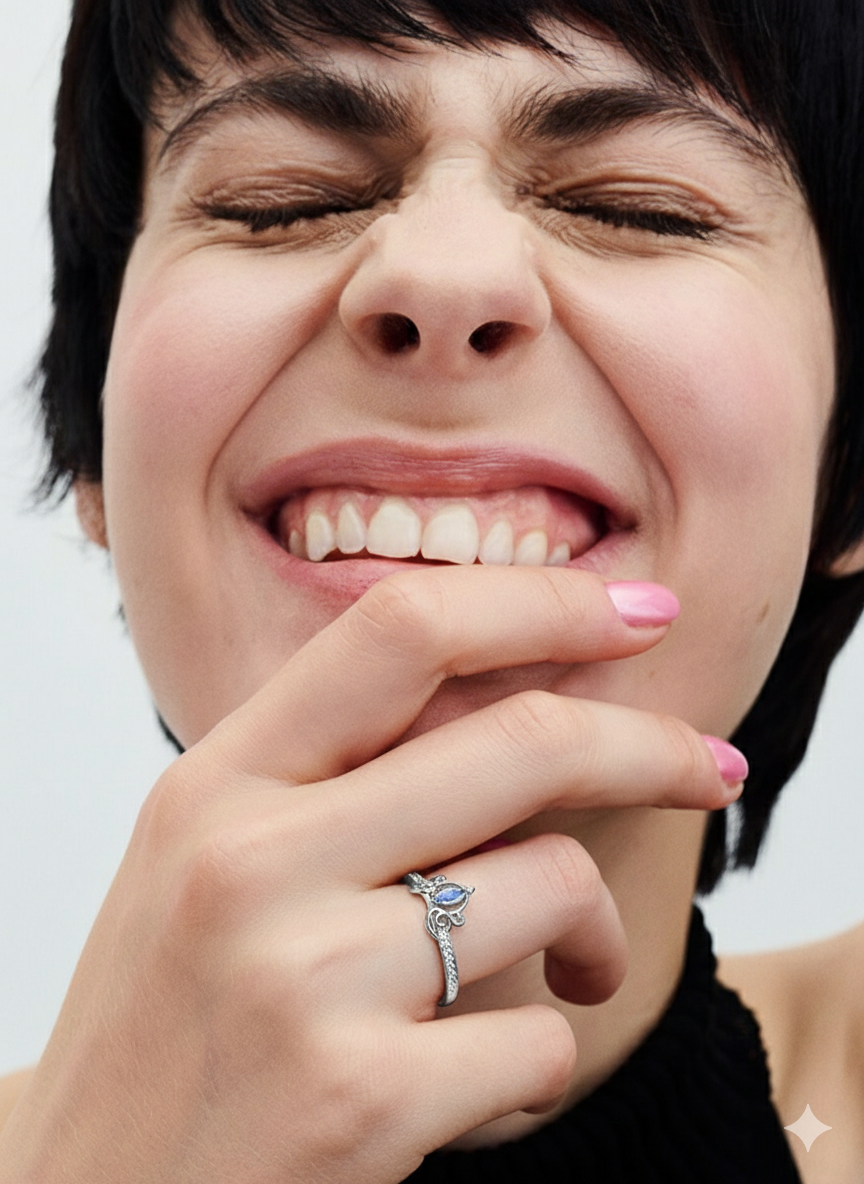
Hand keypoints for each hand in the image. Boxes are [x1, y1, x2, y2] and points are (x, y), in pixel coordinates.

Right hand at [0, 569, 739, 1182]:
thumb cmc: (170, 1029)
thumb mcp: (210, 866)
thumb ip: (333, 779)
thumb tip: (518, 708)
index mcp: (214, 782)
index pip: (400, 630)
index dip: (543, 601)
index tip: (639, 609)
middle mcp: (250, 859)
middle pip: (521, 741)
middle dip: (650, 746)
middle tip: (713, 769)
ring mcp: (303, 979)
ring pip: (552, 887)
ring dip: (592, 939)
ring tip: (565, 980)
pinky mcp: (360, 1101)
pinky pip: (542, 1040)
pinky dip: (543, 1060)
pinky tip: (481, 1086)